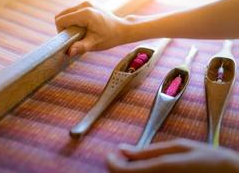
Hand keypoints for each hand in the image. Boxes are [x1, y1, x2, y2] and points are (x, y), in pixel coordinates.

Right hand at [55, 1, 128, 56]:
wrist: (122, 29)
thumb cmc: (110, 37)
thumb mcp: (95, 44)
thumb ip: (81, 46)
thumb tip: (69, 52)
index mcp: (85, 13)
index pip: (61, 20)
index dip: (62, 31)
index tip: (70, 39)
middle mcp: (84, 4)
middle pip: (62, 15)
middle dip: (64, 27)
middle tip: (74, 37)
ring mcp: (86, 2)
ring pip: (67, 13)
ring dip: (69, 23)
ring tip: (80, 32)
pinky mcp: (88, 3)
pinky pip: (74, 11)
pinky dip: (74, 20)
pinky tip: (84, 27)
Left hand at [107, 139, 238, 172]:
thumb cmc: (208, 159)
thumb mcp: (178, 147)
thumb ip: (148, 150)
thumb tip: (123, 149)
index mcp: (160, 169)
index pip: (123, 172)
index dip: (111, 163)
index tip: (110, 154)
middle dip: (119, 167)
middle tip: (121, 154)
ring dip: (128, 171)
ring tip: (133, 159)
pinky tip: (143, 167)